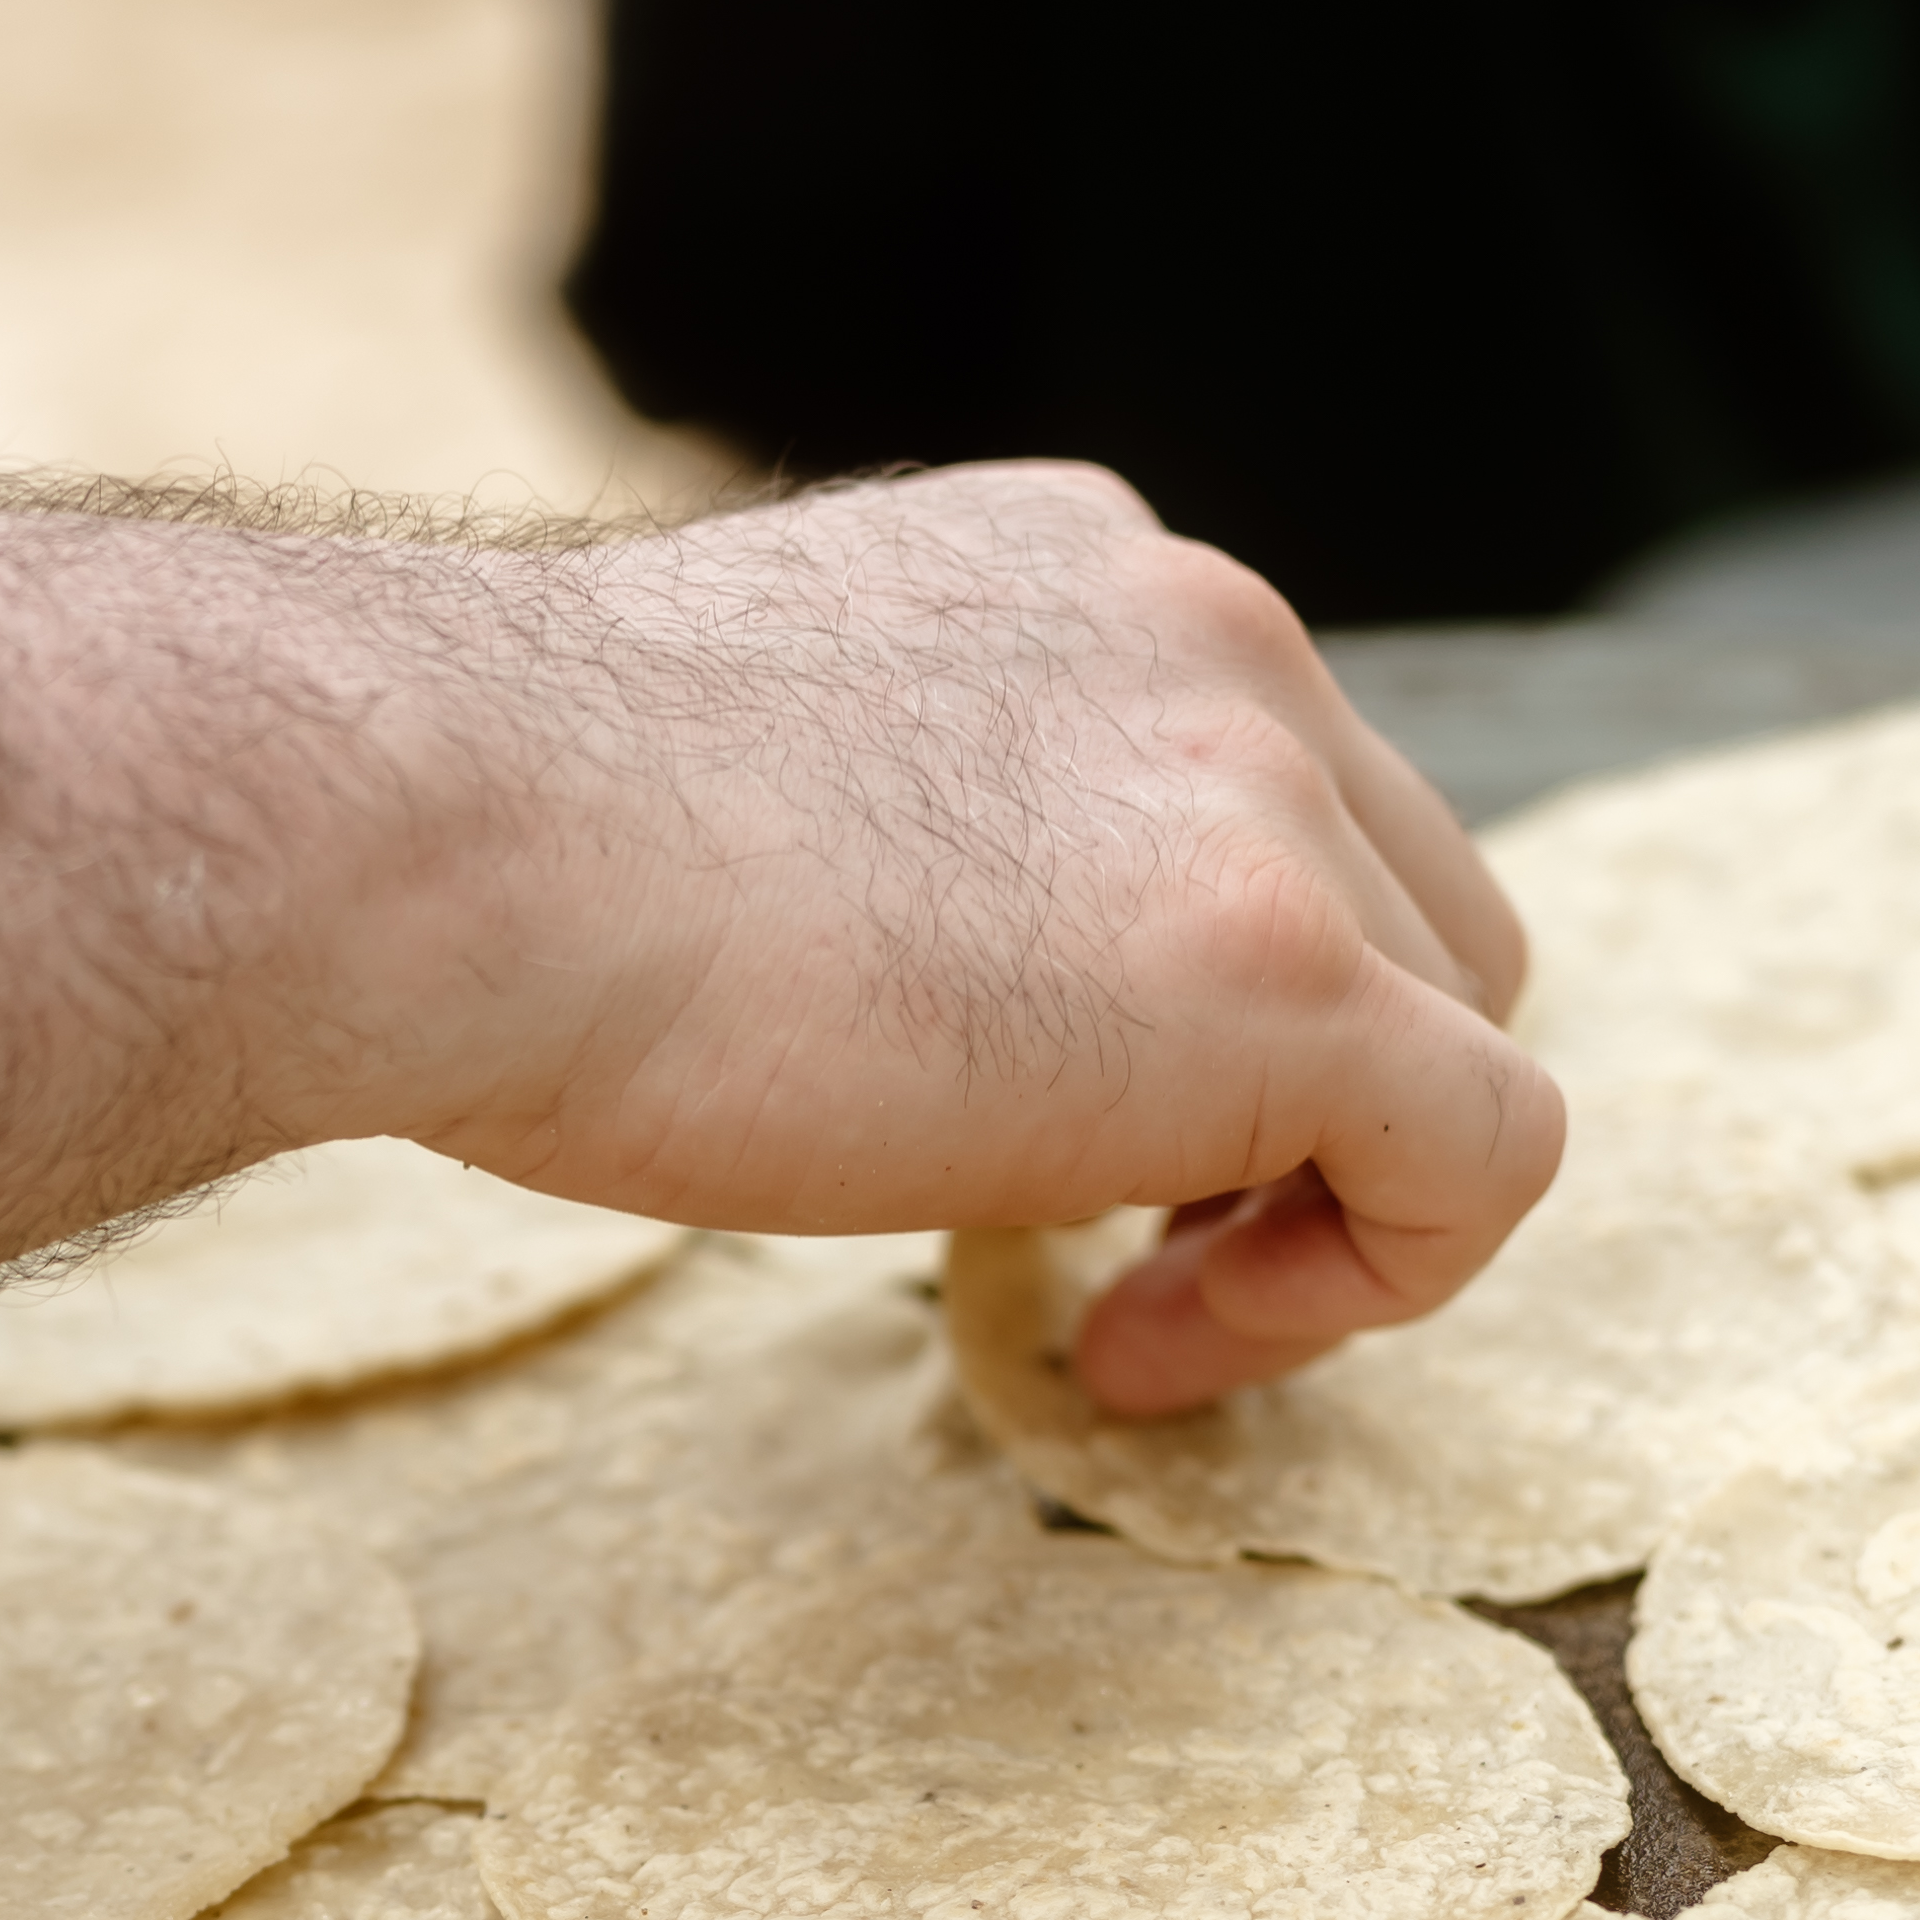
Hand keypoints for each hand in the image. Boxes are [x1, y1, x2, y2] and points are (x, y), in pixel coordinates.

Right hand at [412, 465, 1555, 1416]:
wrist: (434, 840)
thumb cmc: (485, 846)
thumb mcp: (745, 771)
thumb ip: (898, 826)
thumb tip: (891, 966)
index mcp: (1081, 574)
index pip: (1266, 789)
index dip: (1209, 996)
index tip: (1055, 1135)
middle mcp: (1212, 637)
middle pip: (1409, 897)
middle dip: (1303, 1096)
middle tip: (1123, 1247)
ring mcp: (1262, 791)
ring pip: (1458, 1025)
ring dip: (1316, 1199)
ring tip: (1131, 1317)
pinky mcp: (1289, 968)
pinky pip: (1485, 1153)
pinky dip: (1377, 1278)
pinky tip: (1157, 1344)